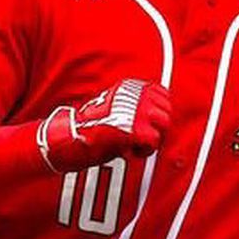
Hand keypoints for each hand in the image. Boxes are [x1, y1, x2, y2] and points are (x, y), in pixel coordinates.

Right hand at [37, 79, 170, 172]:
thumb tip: (153, 116)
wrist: (72, 136)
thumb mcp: (112, 107)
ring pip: (163, 127)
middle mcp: (136, 96)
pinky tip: (130, 152)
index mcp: (129, 87)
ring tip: (135, 145)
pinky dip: (144, 151)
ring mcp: (138, 111)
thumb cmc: (89, 126)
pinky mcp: (137, 129)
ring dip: (152, 139)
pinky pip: (154, 142)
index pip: (162, 94)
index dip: (160, 111)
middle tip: (145, 139)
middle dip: (159, 128)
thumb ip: (132, 107)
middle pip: (166, 112)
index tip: (153, 123)